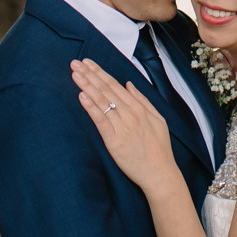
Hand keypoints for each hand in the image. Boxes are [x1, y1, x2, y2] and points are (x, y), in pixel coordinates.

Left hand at [71, 59, 175, 192]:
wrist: (160, 173)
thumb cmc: (160, 149)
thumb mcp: (158, 119)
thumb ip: (143, 100)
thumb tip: (129, 84)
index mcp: (139, 108)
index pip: (115, 85)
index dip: (100, 73)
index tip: (88, 63)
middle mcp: (130, 114)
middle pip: (106, 90)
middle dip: (90, 75)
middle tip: (75, 63)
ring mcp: (121, 126)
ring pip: (102, 102)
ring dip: (87, 86)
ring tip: (75, 74)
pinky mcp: (114, 141)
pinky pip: (100, 120)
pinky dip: (91, 107)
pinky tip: (82, 96)